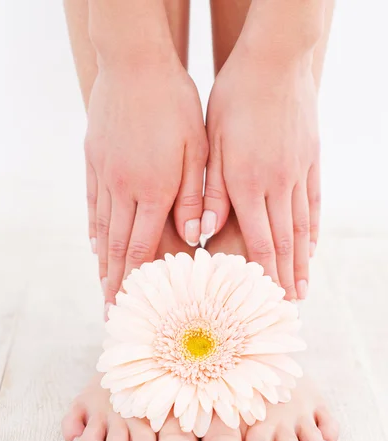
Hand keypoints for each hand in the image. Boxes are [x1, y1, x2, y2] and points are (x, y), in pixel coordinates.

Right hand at [85, 53, 207, 313]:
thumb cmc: (174, 106)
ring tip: (102, 285)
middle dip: (115, 280)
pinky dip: (94, 229)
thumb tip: (197, 237)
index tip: (131, 303)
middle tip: (111, 307)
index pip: (142, 246)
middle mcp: (124, 189)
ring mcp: (105, 176)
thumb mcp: (196, 150)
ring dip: (103, 262)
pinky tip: (94, 244)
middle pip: (117, 245)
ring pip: (103, 229)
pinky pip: (93, 204)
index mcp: (153, 190)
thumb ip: (195, 196)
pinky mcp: (95, 163)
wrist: (135, 65)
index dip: (137, 279)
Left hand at [202, 48, 319, 299]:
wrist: (274, 63)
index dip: (263, 273)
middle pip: (284, 241)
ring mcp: (297, 174)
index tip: (267, 298)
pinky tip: (311, 247)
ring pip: (301, 227)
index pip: (258, 240)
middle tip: (289, 304)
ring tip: (303, 286)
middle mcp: (276, 184)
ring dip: (302, 261)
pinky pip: (313, 203)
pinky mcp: (310, 161)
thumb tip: (200, 233)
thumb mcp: (211, 145)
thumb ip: (209, 193)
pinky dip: (312, 229)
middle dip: (285, 276)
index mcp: (247, 183)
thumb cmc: (233, 102)